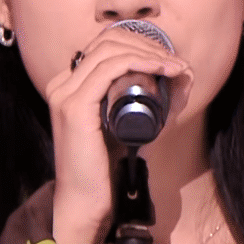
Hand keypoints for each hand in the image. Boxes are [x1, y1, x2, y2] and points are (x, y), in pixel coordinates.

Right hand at [42, 27, 190, 243]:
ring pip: (110, 50)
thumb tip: (182, 78)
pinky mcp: (74, 107)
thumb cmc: (105, 169)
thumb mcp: (128, 127)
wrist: (85, 202)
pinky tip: (161, 68)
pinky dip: (140, 62)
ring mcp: (65, 94)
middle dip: (147, 44)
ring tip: (175, 66)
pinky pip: (110, 68)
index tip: (170, 60)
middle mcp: (61, 84)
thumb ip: (148, 104)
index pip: (104, 45)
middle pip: (107, 41)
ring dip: (149, 52)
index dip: (140, 43)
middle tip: (176, 62)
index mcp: (68, 86)